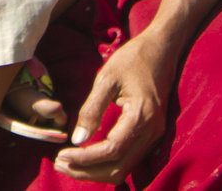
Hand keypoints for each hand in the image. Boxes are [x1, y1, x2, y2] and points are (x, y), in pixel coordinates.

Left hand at [52, 31, 176, 183]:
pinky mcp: (150, 135)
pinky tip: (87, 159)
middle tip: (60, 164)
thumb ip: (92, 109)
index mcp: (141, 116)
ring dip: (96, 171)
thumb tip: (77, 139)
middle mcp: (152, 132)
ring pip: (124, 168)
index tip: (62, 155)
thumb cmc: (132, 59)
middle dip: (88, 171)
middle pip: (119, 168)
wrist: (161, 50)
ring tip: (69, 164)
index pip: (112, 150)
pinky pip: (129, 159)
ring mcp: (154, 136)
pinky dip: (107, 164)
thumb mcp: (106, 78)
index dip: (86, 158)